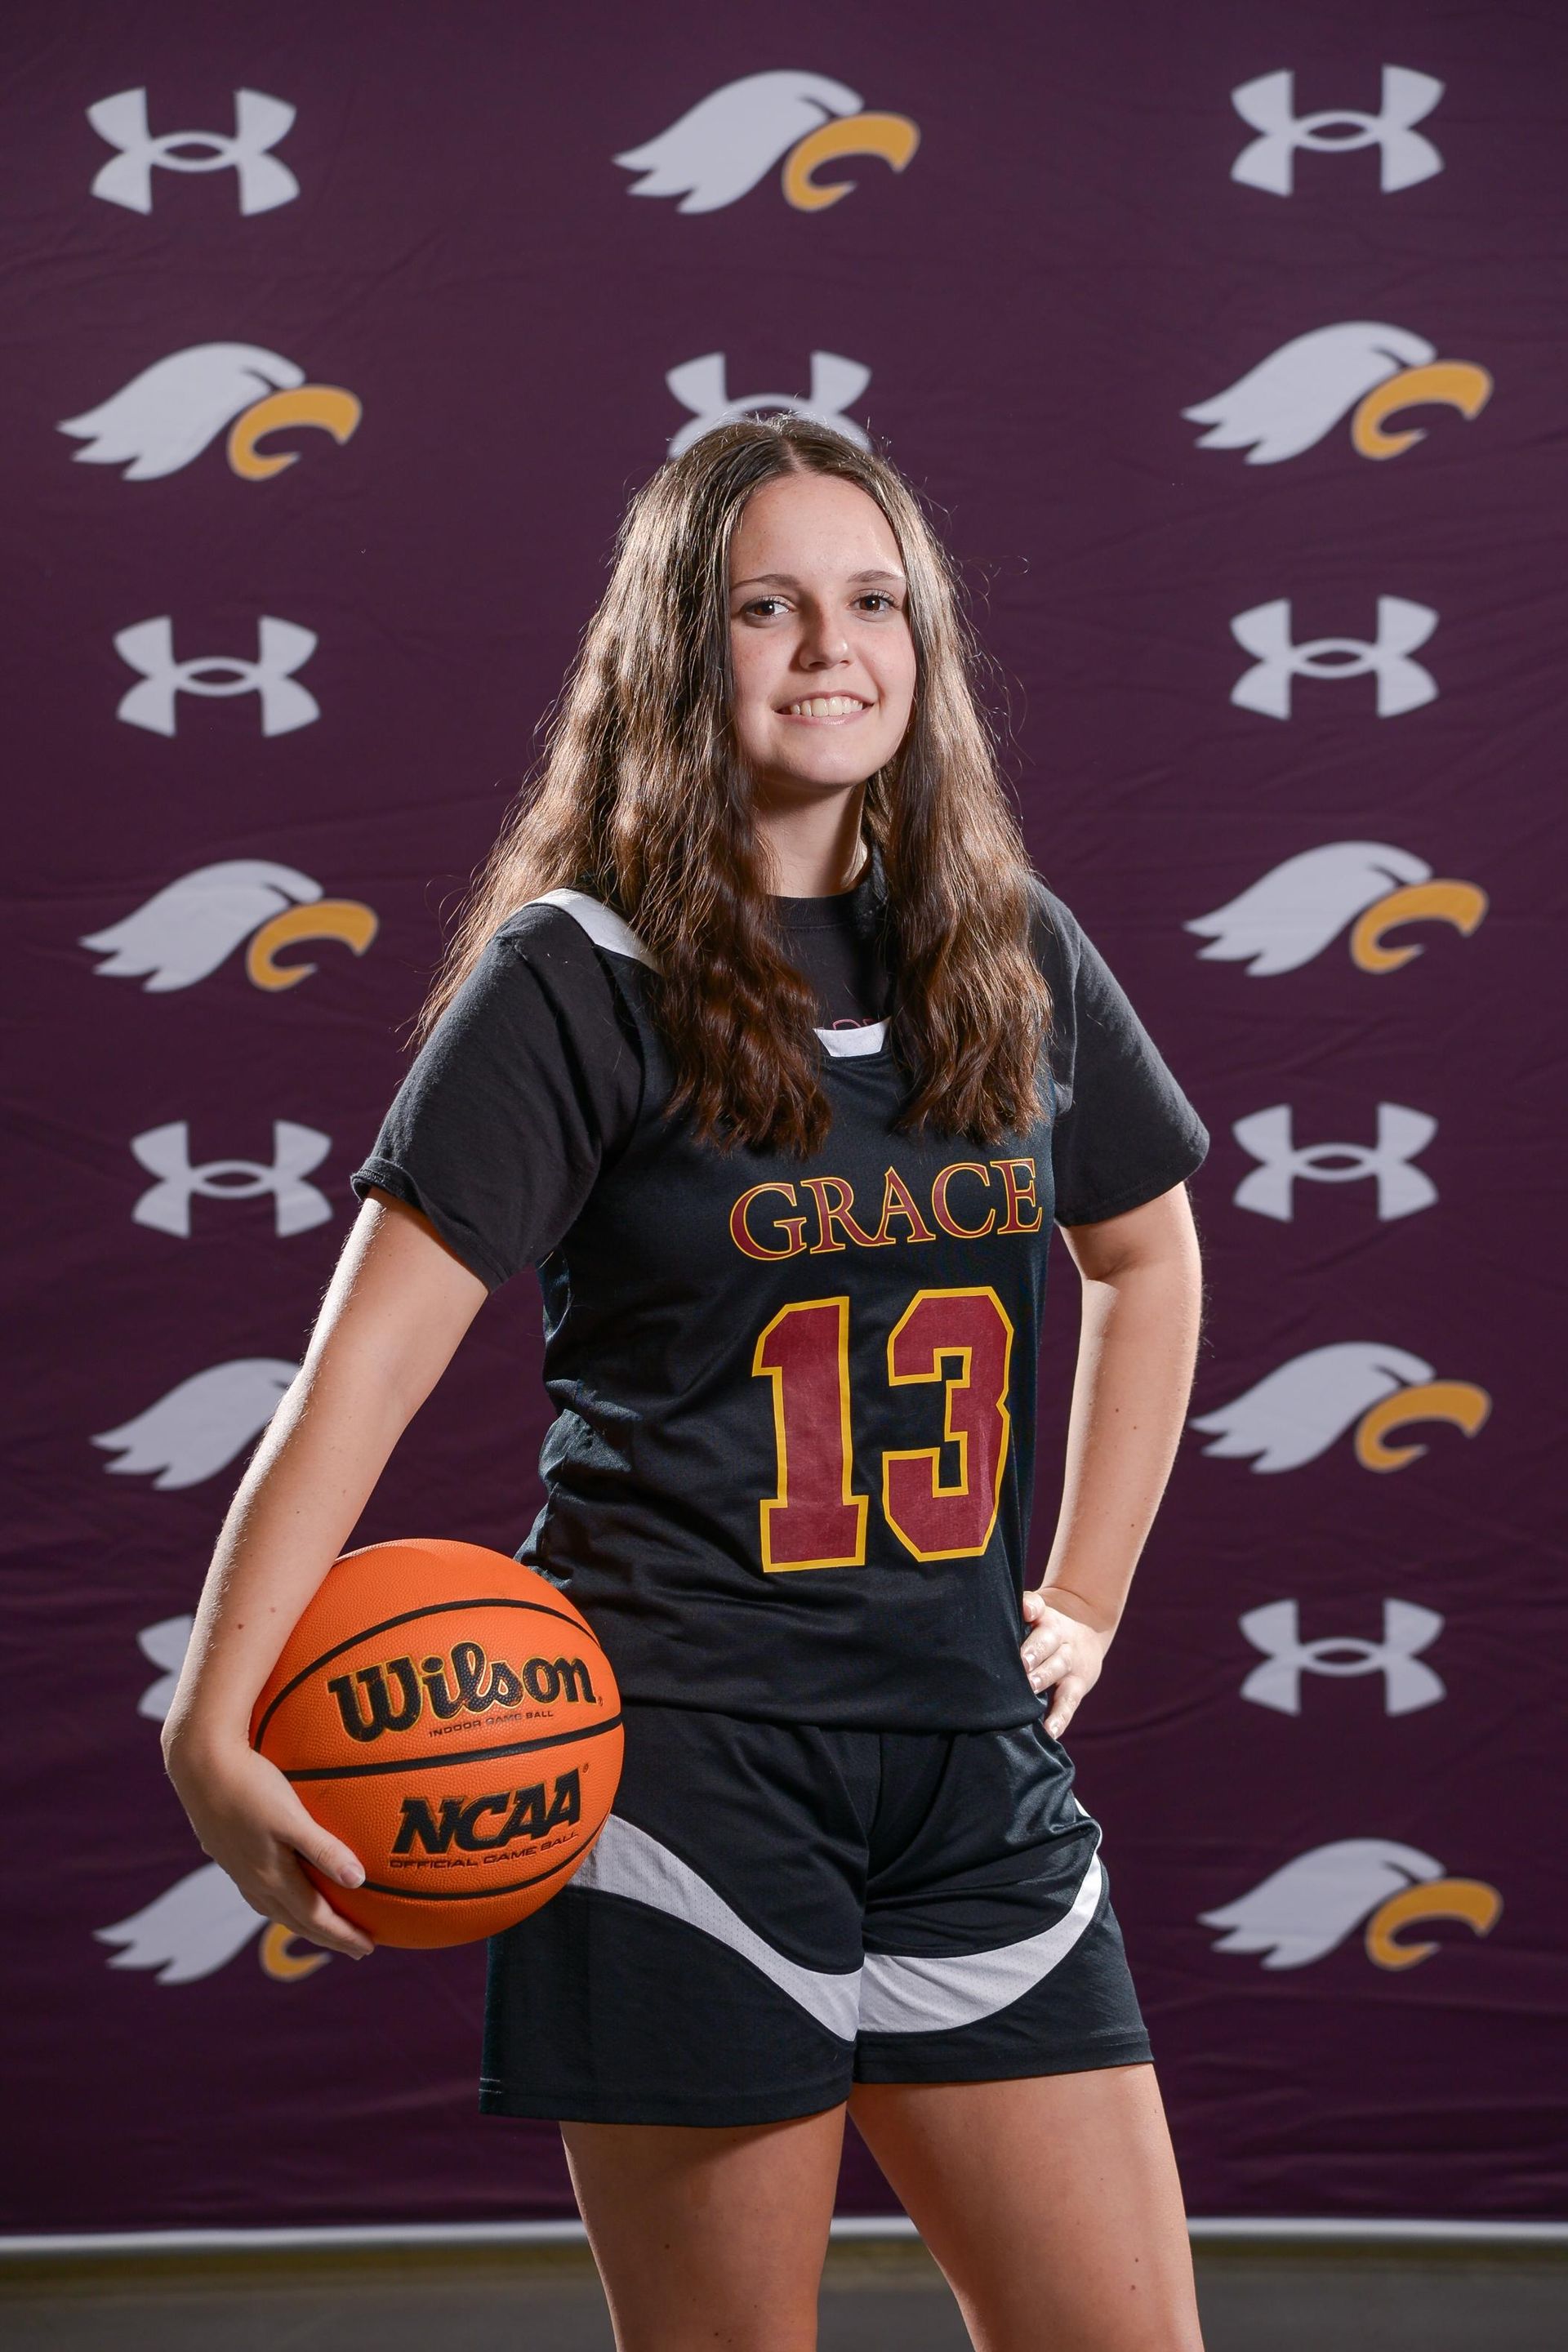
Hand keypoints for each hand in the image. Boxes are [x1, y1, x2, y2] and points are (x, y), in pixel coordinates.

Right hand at [162, 1731, 375, 1960]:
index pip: (315, 1918)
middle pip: (297, 1920)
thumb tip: (359, 1881)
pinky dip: (280, 1903)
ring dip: (302, 1923)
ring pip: (275, 1909)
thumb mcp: (291, 1817)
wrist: (199, 1766)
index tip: (368, 1949)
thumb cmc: (250, 1786)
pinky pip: (259, 1892)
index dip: (343, 1936)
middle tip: (357, 1949)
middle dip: (328, 1937)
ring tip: (322, 1927)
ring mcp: (237, 1869)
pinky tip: (281, 1890)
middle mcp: (253, 1881)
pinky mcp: (227, 1853)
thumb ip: (323, 1849)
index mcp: (271, 1878)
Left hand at [1019, 1586, 1113, 1739]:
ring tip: (1030, 1689)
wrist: (1086, 1625)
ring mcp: (1070, 1664)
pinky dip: (1060, 1718)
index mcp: (1046, 1617)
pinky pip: (1068, 1703)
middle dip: (1035, 1652)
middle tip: (1021, 1662)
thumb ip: (1028, 1606)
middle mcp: (1060, 1640)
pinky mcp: (1076, 1686)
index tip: (1026, 1614)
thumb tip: (1024, 1608)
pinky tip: (1049, 1732)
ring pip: (1059, 1669)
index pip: (1038, 1608)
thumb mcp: (1039, 1608)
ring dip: (1044, 1679)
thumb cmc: (1045, 1621)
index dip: (1032, 1610)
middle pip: (1049, 1643)